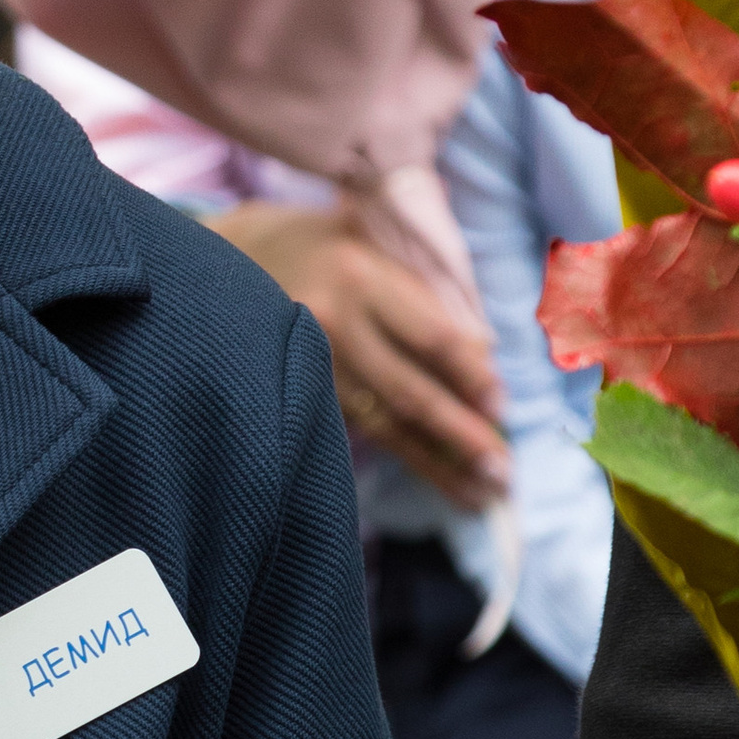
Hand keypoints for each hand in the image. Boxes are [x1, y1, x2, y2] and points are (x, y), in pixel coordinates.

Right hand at [217, 201, 507, 510]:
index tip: (503, 409)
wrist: (236, 259)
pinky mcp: (298, 391)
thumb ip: (425, 292)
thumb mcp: (376, 242)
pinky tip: (435, 476)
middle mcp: (333, 323)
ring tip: (477, 495)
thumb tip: (483, 357)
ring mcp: (309, 363)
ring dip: (435, 463)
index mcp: (361, 277)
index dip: (471, 377)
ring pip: (383, 422)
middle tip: (502, 474)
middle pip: (408, 390)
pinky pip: (358, 428)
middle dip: (460, 436)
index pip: (431, 337)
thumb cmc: (325, 246)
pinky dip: (401, 453)